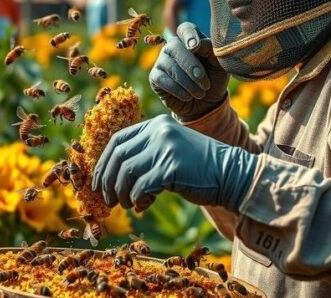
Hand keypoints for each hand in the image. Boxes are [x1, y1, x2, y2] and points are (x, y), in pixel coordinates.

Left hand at [91, 115, 257, 212]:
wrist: (232, 174)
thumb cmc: (199, 168)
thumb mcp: (171, 151)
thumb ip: (147, 155)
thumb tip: (111, 176)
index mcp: (157, 125)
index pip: (117, 140)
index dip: (103, 162)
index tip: (98, 181)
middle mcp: (159, 132)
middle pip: (117, 156)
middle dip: (106, 180)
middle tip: (106, 199)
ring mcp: (165, 149)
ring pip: (125, 172)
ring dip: (121, 193)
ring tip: (127, 204)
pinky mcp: (171, 169)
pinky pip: (140, 187)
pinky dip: (137, 199)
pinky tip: (144, 204)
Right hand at [149, 22, 229, 120]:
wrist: (205, 103)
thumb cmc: (213, 78)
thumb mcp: (219, 64)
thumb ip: (211, 50)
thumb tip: (196, 44)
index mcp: (190, 39)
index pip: (185, 29)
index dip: (189, 36)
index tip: (195, 47)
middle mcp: (173, 47)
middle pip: (175, 47)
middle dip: (191, 66)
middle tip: (205, 84)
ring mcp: (162, 61)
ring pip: (170, 66)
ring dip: (188, 82)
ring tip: (200, 93)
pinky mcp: (155, 77)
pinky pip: (162, 80)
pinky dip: (178, 90)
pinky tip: (188, 96)